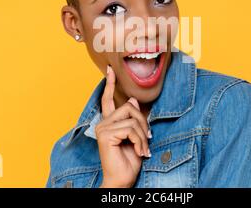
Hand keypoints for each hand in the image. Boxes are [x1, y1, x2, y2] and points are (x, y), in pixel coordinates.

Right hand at [96, 65, 151, 187]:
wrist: (123, 179)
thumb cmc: (129, 160)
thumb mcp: (137, 135)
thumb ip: (133, 119)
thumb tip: (131, 100)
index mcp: (109, 122)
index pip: (108, 99)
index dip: (110, 84)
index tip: (110, 69)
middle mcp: (103, 123)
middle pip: (129, 107)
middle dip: (143, 122)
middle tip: (147, 138)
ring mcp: (103, 128)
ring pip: (132, 119)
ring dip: (143, 135)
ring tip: (143, 149)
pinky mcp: (105, 135)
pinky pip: (131, 129)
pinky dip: (140, 141)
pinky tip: (140, 152)